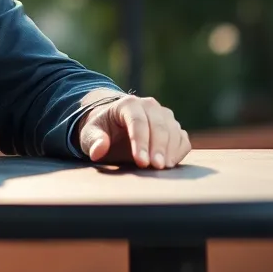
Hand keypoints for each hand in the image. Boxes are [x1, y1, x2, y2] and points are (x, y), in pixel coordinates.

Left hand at [76, 94, 190, 169]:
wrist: (114, 124)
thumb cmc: (102, 130)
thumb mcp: (90, 134)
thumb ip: (94, 140)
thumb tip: (99, 150)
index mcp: (128, 104)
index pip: (137, 121)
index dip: (140, 142)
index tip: (140, 162)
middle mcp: (149, 106)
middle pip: (158, 125)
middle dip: (157, 147)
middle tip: (155, 167)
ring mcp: (163, 115)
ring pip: (173, 131)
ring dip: (170, 150)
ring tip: (163, 168)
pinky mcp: (173, 127)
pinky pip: (182, 138)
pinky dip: (179, 151)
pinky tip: (171, 163)